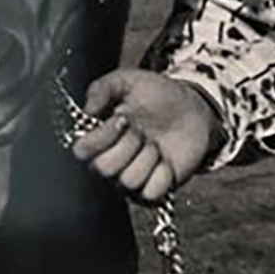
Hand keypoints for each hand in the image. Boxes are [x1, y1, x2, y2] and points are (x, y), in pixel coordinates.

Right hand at [72, 69, 220, 203]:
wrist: (192, 108)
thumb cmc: (158, 95)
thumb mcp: (129, 81)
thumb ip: (103, 88)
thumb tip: (87, 109)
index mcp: (101, 137)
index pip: (82, 151)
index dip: (101, 137)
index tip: (122, 119)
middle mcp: (112, 161)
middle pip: (104, 168)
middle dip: (129, 144)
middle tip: (142, 130)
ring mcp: (132, 177)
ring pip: (128, 180)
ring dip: (148, 156)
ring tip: (156, 142)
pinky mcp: (153, 190)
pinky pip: (151, 192)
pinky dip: (163, 174)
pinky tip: (166, 159)